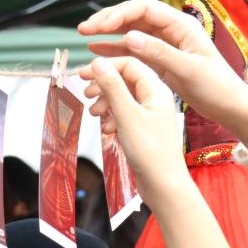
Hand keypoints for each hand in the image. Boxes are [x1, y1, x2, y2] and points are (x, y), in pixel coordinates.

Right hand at [78, 0, 247, 149]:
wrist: (230, 106)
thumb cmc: (217, 87)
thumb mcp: (189, 70)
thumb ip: (159, 53)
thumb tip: (129, 37)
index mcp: (181, 25)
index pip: (143, 9)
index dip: (118, 14)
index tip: (99, 27)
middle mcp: (171, 30)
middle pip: (133, 16)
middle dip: (108, 20)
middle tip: (84, 29)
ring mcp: (165, 44)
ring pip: (130, 31)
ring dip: (108, 33)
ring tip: (86, 36)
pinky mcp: (160, 60)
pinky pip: (133, 49)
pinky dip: (115, 48)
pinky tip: (98, 49)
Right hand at [82, 56, 247, 247]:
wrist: (164, 185)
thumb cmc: (151, 152)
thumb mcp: (126, 114)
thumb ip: (112, 87)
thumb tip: (98, 63)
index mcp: (156, 89)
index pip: (129, 64)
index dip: (105, 66)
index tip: (84, 73)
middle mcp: (155, 98)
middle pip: (124, 79)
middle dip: (103, 85)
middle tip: (85, 93)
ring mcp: (150, 114)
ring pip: (122, 97)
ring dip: (105, 102)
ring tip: (94, 113)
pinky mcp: (145, 128)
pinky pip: (124, 114)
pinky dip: (112, 117)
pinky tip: (106, 128)